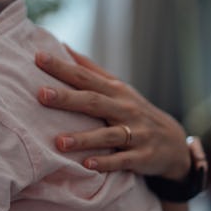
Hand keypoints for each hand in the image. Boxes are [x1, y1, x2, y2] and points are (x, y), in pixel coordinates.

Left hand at [35, 45, 189, 180]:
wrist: (173, 141)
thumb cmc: (133, 111)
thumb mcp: (116, 88)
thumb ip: (89, 69)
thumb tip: (62, 47)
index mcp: (114, 91)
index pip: (84, 76)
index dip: (62, 67)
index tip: (38, 57)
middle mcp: (124, 108)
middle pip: (93, 101)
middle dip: (67, 98)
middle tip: (41, 94)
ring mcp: (135, 133)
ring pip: (107, 134)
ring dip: (84, 138)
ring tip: (59, 142)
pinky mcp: (141, 156)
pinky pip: (122, 160)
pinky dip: (105, 162)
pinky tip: (87, 164)